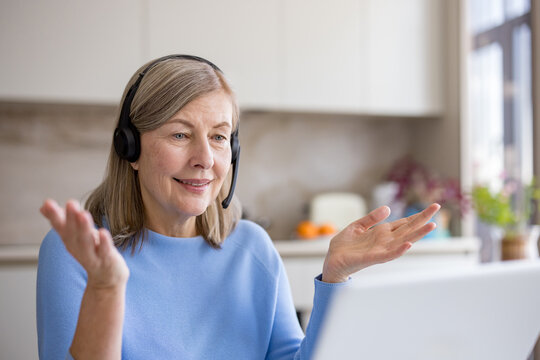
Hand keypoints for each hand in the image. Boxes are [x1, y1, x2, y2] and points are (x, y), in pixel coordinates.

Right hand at [40, 199, 128, 288]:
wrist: (107, 279)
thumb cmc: (91, 252)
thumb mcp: (75, 236)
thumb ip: (61, 221)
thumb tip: (44, 205)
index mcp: (70, 241)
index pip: (61, 227)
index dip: (54, 216)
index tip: (47, 203)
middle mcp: (78, 248)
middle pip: (73, 234)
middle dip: (71, 218)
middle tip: (70, 203)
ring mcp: (92, 256)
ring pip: (86, 242)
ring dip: (84, 228)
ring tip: (83, 214)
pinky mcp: (107, 261)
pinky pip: (104, 251)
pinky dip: (104, 242)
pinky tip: (103, 232)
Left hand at [322, 203, 439, 282]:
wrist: (332, 260)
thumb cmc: (345, 246)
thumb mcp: (357, 226)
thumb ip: (371, 218)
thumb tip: (388, 208)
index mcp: (382, 232)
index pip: (404, 222)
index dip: (417, 215)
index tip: (432, 206)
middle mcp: (385, 241)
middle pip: (408, 228)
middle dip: (422, 219)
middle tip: (437, 207)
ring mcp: (380, 249)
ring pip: (403, 241)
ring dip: (417, 234)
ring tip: (432, 225)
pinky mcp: (372, 258)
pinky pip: (388, 255)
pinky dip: (399, 250)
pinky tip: (408, 245)